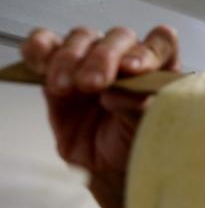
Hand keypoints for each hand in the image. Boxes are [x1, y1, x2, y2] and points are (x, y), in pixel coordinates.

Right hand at [20, 25, 179, 207]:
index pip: (160, 41)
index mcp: (160, 67)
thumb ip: (140, 106)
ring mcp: (92, 60)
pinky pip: (45, 46)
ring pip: (82, 38)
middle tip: (93, 85)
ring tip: (66, 89)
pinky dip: (39, 50)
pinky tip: (40, 64)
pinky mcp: (60, 69)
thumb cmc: (137, 146)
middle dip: (104, 58)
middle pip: (118, 38)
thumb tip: (119, 91)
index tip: (134, 69)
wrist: (109, 169)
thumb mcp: (147, 130)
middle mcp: (127, 58)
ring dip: (71, 59)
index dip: (147, 50)